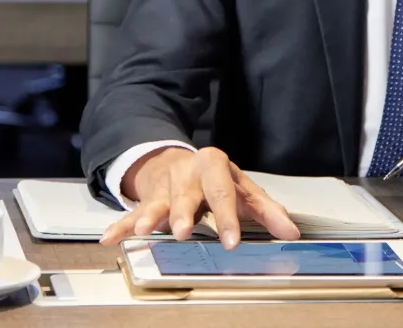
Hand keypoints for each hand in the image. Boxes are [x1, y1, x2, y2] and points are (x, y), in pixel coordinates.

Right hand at [99, 146, 299, 249]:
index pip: (223, 192)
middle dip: (183, 213)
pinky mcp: (146, 200)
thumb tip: (292, 232)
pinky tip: (110, 238)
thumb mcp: (243, 190)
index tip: (232, 240)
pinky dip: (120, 226)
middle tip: (182, 232)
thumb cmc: (214, 180)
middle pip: (186, 195)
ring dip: (149, 217)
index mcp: (214, 166)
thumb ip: (267, 211)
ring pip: (157, 203)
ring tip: (144, 231)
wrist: (175, 161)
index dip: (226, 217)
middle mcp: (187, 174)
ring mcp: (164, 187)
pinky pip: (131, 213)